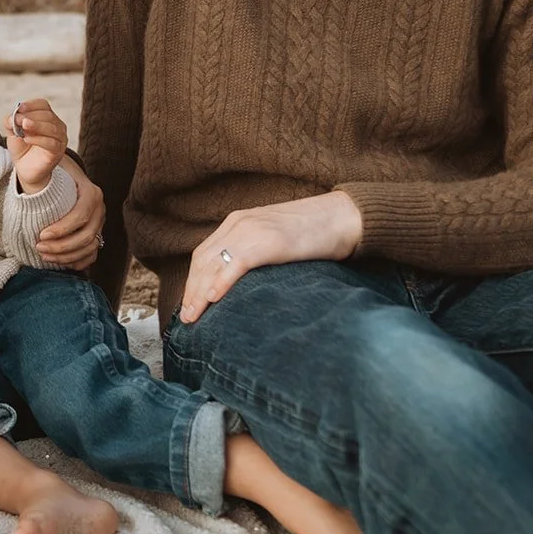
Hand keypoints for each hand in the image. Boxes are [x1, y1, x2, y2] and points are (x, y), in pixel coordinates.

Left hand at [4, 98, 67, 194]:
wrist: (25, 169)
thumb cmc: (22, 148)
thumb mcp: (13, 132)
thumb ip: (11, 122)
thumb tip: (13, 116)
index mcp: (47, 117)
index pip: (43, 105)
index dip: (31, 105)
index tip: (19, 109)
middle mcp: (57, 125)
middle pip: (47, 115)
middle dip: (31, 116)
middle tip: (17, 120)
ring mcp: (60, 139)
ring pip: (51, 128)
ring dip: (35, 126)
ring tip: (22, 129)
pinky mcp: (58, 151)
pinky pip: (51, 143)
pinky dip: (38, 139)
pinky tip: (26, 139)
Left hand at [36, 158, 104, 268]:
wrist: (61, 176)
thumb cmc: (50, 173)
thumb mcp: (45, 168)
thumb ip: (37, 169)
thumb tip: (27, 162)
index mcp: (91, 192)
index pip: (81, 215)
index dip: (62, 229)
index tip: (40, 234)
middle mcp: (100, 209)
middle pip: (87, 235)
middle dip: (62, 246)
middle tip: (38, 247)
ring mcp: (100, 223)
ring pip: (90, 247)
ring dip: (66, 256)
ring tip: (43, 255)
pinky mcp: (95, 234)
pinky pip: (91, 254)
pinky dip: (76, 262)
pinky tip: (58, 262)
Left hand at [178, 191, 363, 323]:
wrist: (345, 216)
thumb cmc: (315, 233)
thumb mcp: (275, 240)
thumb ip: (255, 254)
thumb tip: (242, 286)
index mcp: (238, 222)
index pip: (204, 254)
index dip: (192, 280)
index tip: (189, 304)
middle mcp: (239, 223)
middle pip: (203, 260)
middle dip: (191, 290)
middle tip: (186, 317)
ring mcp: (253, 230)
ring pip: (214, 262)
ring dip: (199, 292)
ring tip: (194, 316)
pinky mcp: (269, 240)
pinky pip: (237, 262)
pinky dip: (222, 281)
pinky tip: (214, 298)